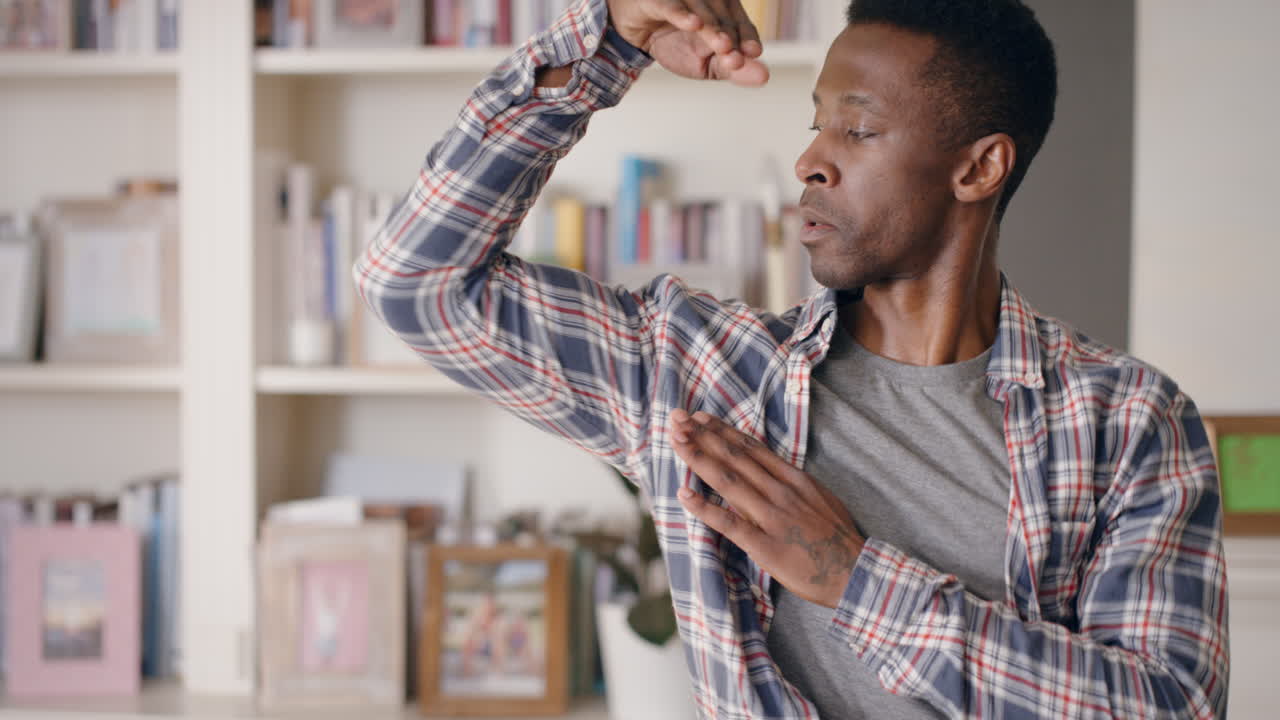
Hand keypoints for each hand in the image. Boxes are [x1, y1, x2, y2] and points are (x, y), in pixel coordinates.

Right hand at [606, 0, 769, 86]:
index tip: (753, 53)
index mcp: (724, 12)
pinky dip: (681, 14)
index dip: (747, 38)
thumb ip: (732, 69)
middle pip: (724, 16)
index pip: (741, 24)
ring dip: (712, 28)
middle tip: (735, 58)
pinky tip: (693, 24)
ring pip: (701, 9)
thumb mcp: (705, 64)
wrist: (634, 35)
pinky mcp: (656, 0)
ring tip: (722, 46)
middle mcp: (707, 0)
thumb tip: (764, 77)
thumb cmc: (674, 44)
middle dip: (730, 38)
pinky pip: (670, 5)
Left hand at [670, 410, 864, 607]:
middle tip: (677, 418)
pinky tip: (683, 495)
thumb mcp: (820, 498)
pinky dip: (705, 508)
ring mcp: (773, 517)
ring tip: (676, 441)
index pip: (751, 448)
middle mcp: (781, 491)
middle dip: (703, 435)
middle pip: (735, 457)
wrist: (858, 573)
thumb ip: (793, 484)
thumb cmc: (839, 539)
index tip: (700, 417)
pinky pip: (730, 524)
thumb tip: (771, 471)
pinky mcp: (766, 545)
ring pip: (729, 481)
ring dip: (699, 459)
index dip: (723, 431)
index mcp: (794, 479)